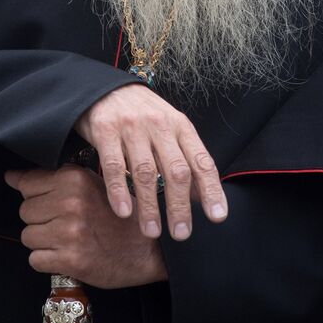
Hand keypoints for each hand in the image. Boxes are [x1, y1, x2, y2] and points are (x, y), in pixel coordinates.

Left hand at [4, 165, 166, 287]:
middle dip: (39, 219)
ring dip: (42, 241)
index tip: (41, 200)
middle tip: (64, 222)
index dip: (34, 194)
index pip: (27, 183)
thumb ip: (56, 179)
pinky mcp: (70, 260)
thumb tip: (11, 176)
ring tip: (67, 238)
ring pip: (27, 236)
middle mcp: (70, 202)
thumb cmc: (121, 214)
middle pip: (25, 211)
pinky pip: (35, 259)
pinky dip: (47, 260)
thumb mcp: (94, 184)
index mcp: (75, 179)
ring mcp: (70, 232)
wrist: (150, 248)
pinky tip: (67, 253)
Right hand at [73, 84, 227, 240]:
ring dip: (150, 206)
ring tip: (152, 232)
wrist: (104, 88)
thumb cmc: (142, 115)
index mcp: (180, 126)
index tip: (218, 217)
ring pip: (146, 172)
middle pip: (176, 170)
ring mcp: (132, 127)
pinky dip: (119, 191)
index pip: (201, 161)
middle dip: (180, 206)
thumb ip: (184, 159)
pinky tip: (124, 212)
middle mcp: (159, 125)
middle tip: (182, 234)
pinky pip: (114, 165)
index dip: (211, 190)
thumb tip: (202, 198)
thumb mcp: (169, 129)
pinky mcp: (105, 130)